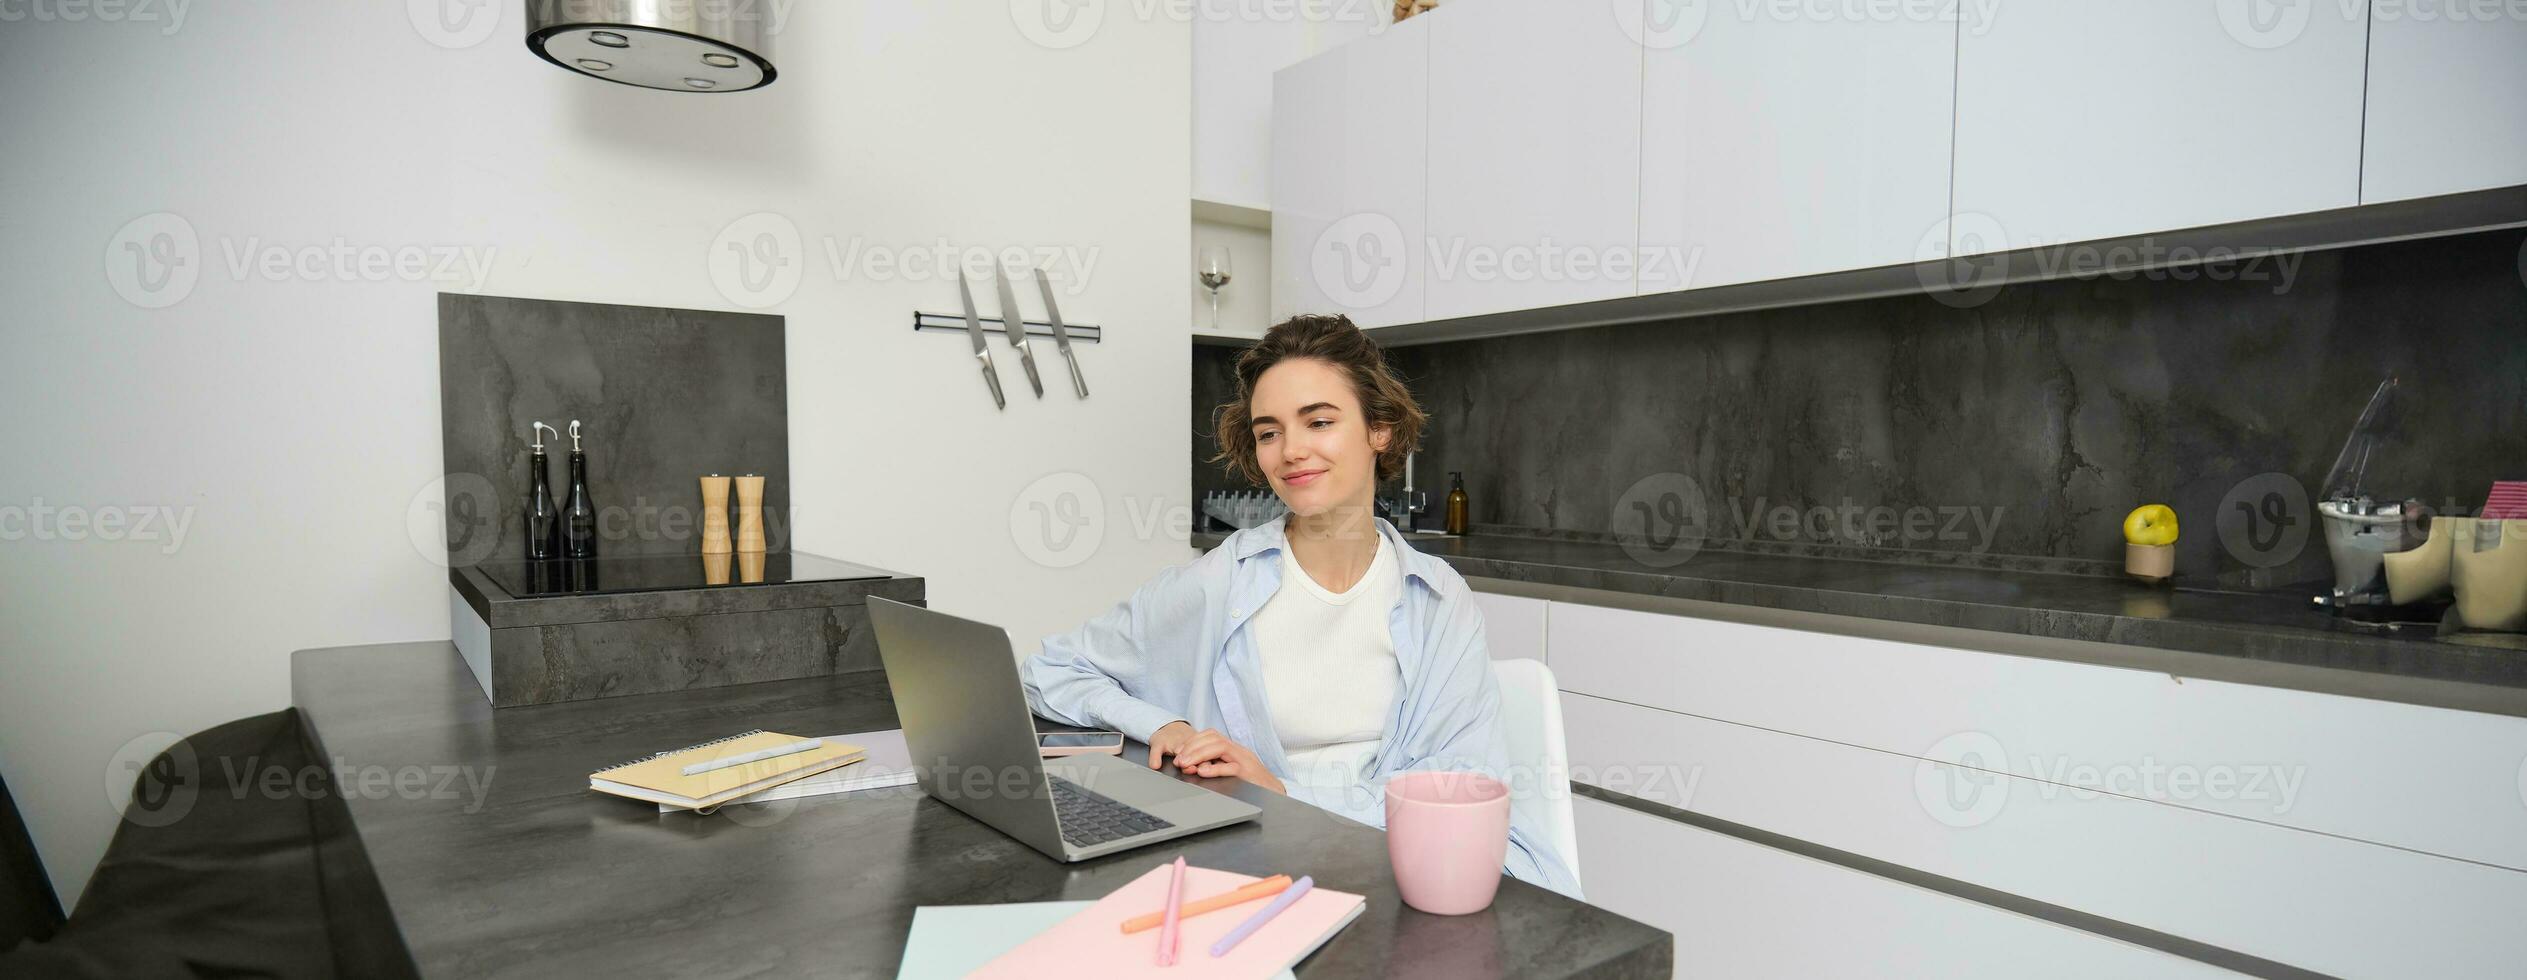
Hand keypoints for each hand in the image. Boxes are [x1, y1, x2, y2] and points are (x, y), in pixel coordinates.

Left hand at [1147, 723, 1283, 793]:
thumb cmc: (1252, 783)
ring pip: (1220, 747)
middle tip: (1179, 760)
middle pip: (1213, 738)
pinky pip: (1231, 767)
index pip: (1211, 735)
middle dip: (1192, 746)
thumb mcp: (1231, 771)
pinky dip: (1215, 768)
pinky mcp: (1248, 774)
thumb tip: (1194, 767)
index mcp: (1233, 749)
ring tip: (1186, 764)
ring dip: (1199, 754)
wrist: (1274, 792)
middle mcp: (1239, 751)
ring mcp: (1244, 761)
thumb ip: (1215, 766)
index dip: (1192, 741)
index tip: (1179, 752)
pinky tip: (1203, 771)